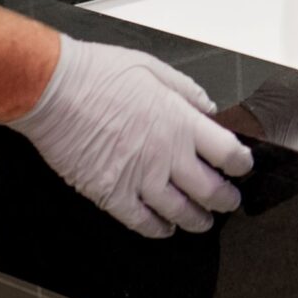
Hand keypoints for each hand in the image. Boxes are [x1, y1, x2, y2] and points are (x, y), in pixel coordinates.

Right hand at [7, 35, 254, 238]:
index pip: (227, 152)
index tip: (242, 166)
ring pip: (180, 211)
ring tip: (202, 221)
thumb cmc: (99, 73)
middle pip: (209, 189)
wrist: (54, 91)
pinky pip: (142, 221)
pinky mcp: (111, 194)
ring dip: (196, 220)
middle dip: (226, 200)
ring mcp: (139, 178)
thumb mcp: (152, 68)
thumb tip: (208, 108)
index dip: (240, 163)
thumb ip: (185, 90)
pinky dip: (158, 229)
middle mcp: (166, 155)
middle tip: (230, 202)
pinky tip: (165, 229)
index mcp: (180, 121)